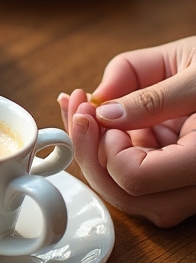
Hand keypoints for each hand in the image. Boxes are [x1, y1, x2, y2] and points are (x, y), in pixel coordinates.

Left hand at [58, 36, 195, 226]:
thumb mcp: (193, 67)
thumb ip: (149, 94)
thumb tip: (103, 111)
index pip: (136, 179)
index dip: (106, 148)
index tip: (99, 112)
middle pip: (125, 194)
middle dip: (89, 152)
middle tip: (78, 109)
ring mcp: (185, 180)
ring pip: (126, 189)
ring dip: (93, 150)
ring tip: (80, 106)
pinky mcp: (174, 168)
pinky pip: (133, 170)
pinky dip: (104, 144)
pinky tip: (90, 111)